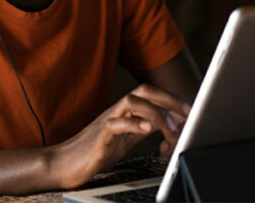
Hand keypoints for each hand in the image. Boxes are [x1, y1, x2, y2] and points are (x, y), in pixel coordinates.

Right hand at [47, 84, 189, 188]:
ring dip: (156, 113)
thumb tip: (164, 122)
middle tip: (185, 114)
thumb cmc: (94, 151)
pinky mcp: (101, 135)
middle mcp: (117, 111)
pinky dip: (134, 124)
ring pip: (132, 102)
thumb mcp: (126, 139)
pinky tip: (147, 130)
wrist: (65, 163)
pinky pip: (117, 123)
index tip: (189, 110)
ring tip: (170, 128)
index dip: (170, 99)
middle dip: (167, 99)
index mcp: (124, 111)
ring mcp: (108, 120)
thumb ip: (142, 128)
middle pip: (143, 91)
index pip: (150, 94)